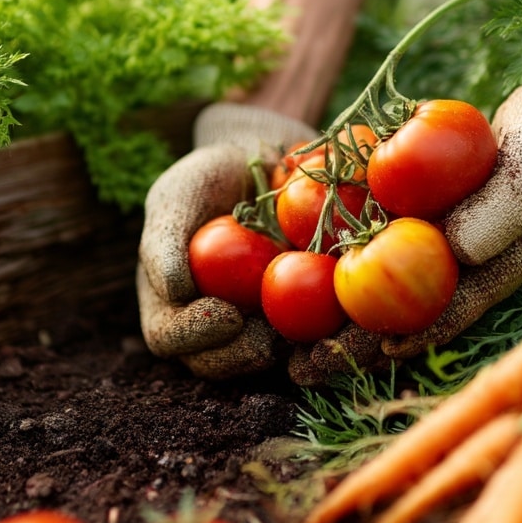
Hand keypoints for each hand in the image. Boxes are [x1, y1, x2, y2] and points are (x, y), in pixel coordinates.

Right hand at [136, 102, 315, 378]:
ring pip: (272, 361)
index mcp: (171, 302)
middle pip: (219, 362)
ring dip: (294, 362)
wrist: (264, 159)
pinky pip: (319, 339)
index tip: (226, 315)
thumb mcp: (177, 196)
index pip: (169, 336)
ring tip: (314, 344)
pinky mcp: (303, 319)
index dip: (194, 335)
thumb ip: (166, 241)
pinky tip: (355, 330)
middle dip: (243, 357)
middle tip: (268, 342)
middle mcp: (212, 325)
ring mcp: (258, 325)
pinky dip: (337, 340)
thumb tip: (175, 292)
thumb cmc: (209, 176)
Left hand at [288, 19, 521, 382]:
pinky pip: (383, 241)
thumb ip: (504, 206)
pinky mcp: (430, 212)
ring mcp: (447, 239)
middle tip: (299, 368)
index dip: (403, 338)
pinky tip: (301, 268)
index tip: (354, 359)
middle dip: (354, 344)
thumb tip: (460, 253)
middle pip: (406, 313)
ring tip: (289, 343)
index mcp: (500, 264)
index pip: (447, 312)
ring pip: (388, 286)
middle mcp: (468, 262)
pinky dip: (346, 257)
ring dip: (338, 314)